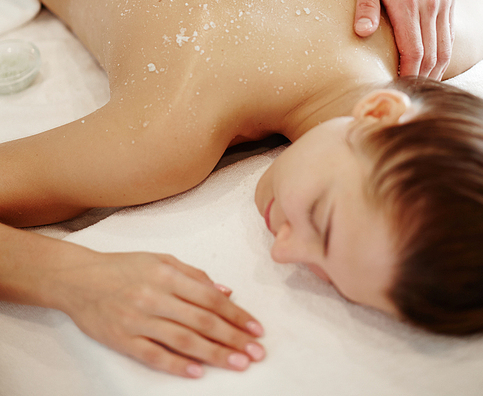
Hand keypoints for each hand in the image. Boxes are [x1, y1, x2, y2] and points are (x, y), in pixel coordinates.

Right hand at [59, 250, 264, 377]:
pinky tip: (199, 372)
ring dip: (215, 354)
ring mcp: (138, 319)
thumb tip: (225, 291)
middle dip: (233, 337)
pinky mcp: (123, 339)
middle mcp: (155, 296)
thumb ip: (194, 275)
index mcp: (167, 274)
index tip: (256, 327)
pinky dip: (178, 365)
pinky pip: (155, 355)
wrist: (78, 279)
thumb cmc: (123, 267)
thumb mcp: (160, 259)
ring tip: (239, 363)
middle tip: (256, 351)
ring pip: (184, 340)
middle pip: (202, 321)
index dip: (236, 314)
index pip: (210, 298)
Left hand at [353, 0, 454, 78]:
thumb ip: (366, 3)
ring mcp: (443, 1)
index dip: (405, 73)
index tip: (393, 87)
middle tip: (402, 93)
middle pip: (431, 55)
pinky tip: (428, 62)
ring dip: (432, 69)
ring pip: (444, 47)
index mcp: (407, 0)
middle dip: (418, 78)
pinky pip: (448, 34)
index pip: (413, 50)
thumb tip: (362, 34)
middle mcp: (430, 4)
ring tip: (415, 84)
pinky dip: (441, 52)